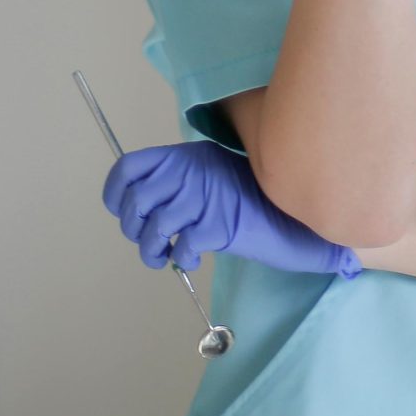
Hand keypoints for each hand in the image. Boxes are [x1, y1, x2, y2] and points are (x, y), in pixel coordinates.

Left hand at [101, 141, 361, 277]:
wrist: (299, 214)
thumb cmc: (257, 199)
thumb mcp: (217, 178)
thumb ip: (185, 183)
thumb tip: (148, 207)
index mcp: (188, 156)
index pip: (130, 167)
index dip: (116, 193)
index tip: (122, 212)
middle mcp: (192, 172)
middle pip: (137, 202)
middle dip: (134, 229)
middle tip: (149, 243)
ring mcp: (206, 198)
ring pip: (155, 229)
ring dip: (152, 251)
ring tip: (163, 258)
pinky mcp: (220, 225)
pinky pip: (183, 246)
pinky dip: (182, 258)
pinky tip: (193, 259)